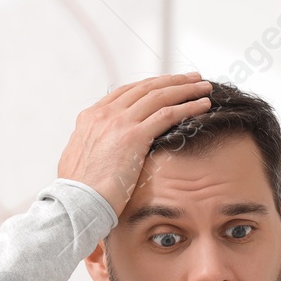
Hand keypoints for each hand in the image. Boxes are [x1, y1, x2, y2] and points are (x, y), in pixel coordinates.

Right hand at [57, 72, 214, 216]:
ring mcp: (119, 122)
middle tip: (193, 78)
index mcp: (91, 117)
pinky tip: (203, 105)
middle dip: (173, 81)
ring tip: (204, 86)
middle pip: (146, 87)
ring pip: (159, 95)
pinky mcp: (133, 136)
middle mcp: (104, 113)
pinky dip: (188, 106)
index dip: (151, 86)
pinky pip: (167, 114)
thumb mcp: (80, 160)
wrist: (76, 203)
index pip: (127, 92)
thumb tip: (101, 149)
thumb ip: (93, 146)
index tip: (168, 85)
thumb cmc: (79, 192)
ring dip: (185, 89)